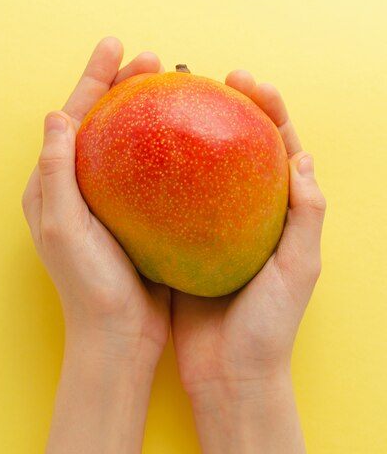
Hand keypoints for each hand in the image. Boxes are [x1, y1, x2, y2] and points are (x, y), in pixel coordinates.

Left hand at [22, 37, 170, 370]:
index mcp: (52, 187)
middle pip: (102, 124)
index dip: (92, 78)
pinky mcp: (136, 218)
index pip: (71, 119)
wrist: (118, 335)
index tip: (116, 45)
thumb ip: (55, 171)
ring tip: (170, 85)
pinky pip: (149, 172)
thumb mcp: (60, 227)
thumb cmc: (88, 286)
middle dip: (122, 86)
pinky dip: (164, 149)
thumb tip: (56, 115)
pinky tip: (187, 139)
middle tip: (153, 60)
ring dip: (146, 112)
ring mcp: (109, 204)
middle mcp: (78, 190)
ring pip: (129, 144)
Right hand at [171, 70, 326, 402]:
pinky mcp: (186, 246)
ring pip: (207, 172)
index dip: (270, 110)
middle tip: (208, 80)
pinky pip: (176, 204)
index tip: (247, 81)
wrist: (227, 374)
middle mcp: (251, 218)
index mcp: (285, 218)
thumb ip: (305, 216)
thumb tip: (302, 159)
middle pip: (243, 151)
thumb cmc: (267, 327)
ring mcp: (217, 231)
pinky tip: (149, 159)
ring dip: (195, 137)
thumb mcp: (298, 270)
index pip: (283, 150)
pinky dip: (167, 179)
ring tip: (176, 105)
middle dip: (231, 110)